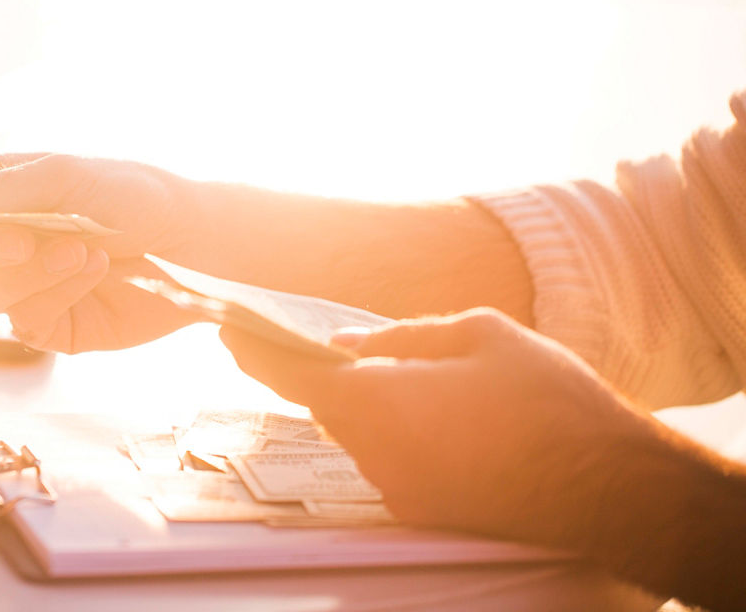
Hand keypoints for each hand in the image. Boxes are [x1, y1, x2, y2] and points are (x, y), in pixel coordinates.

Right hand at [0, 154, 201, 351]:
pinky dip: (57, 293)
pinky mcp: (51, 324)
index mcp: (1, 194)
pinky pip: (24, 320)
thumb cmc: (136, 195)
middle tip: (24, 236)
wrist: (196, 244)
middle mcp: (5, 240)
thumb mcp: (64, 176)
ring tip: (84, 251)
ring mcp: (26, 286)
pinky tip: (94, 272)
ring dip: (30, 272)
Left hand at [219, 308, 659, 545]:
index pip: (292, 374)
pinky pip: (387, 458)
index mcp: (377, 401)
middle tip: (300, 337)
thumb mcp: (480, 335)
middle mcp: (374, 451)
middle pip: (323, 405)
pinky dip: (392, 431)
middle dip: (315, 372)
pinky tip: (430, 412)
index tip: (228, 329)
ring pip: (357, 432)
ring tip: (390, 371)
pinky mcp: (421, 509)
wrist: (609, 484)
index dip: (256, 349)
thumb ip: (403, 335)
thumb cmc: (547, 397)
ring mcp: (396, 487)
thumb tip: (349, 341)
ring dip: (362, 403)